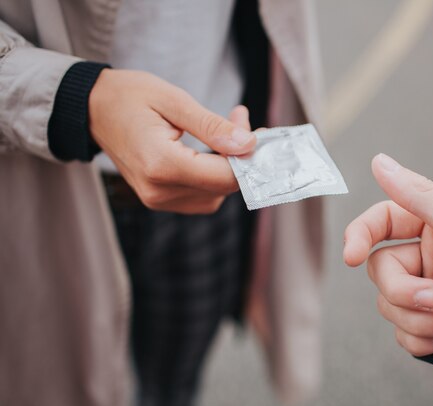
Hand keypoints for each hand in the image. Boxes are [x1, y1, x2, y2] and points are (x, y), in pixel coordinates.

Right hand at [89, 69, 256, 213]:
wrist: (92, 109)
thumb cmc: (129, 97)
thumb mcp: (174, 101)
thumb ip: (213, 127)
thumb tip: (248, 145)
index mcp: (161, 165)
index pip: (224, 177)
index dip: (250, 159)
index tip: (260, 134)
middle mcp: (159, 191)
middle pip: (223, 187)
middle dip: (241, 158)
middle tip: (241, 121)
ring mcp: (157, 200)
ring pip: (216, 195)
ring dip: (229, 166)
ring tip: (226, 130)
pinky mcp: (159, 199)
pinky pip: (201, 196)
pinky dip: (213, 175)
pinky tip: (212, 149)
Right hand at [343, 154, 432, 355]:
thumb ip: (418, 194)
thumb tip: (379, 161)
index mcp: (427, 228)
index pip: (379, 225)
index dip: (359, 236)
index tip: (351, 256)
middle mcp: (422, 260)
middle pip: (381, 274)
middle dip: (405, 292)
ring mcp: (425, 294)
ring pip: (389, 308)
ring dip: (422, 321)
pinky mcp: (431, 326)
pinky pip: (405, 337)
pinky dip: (427, 341)